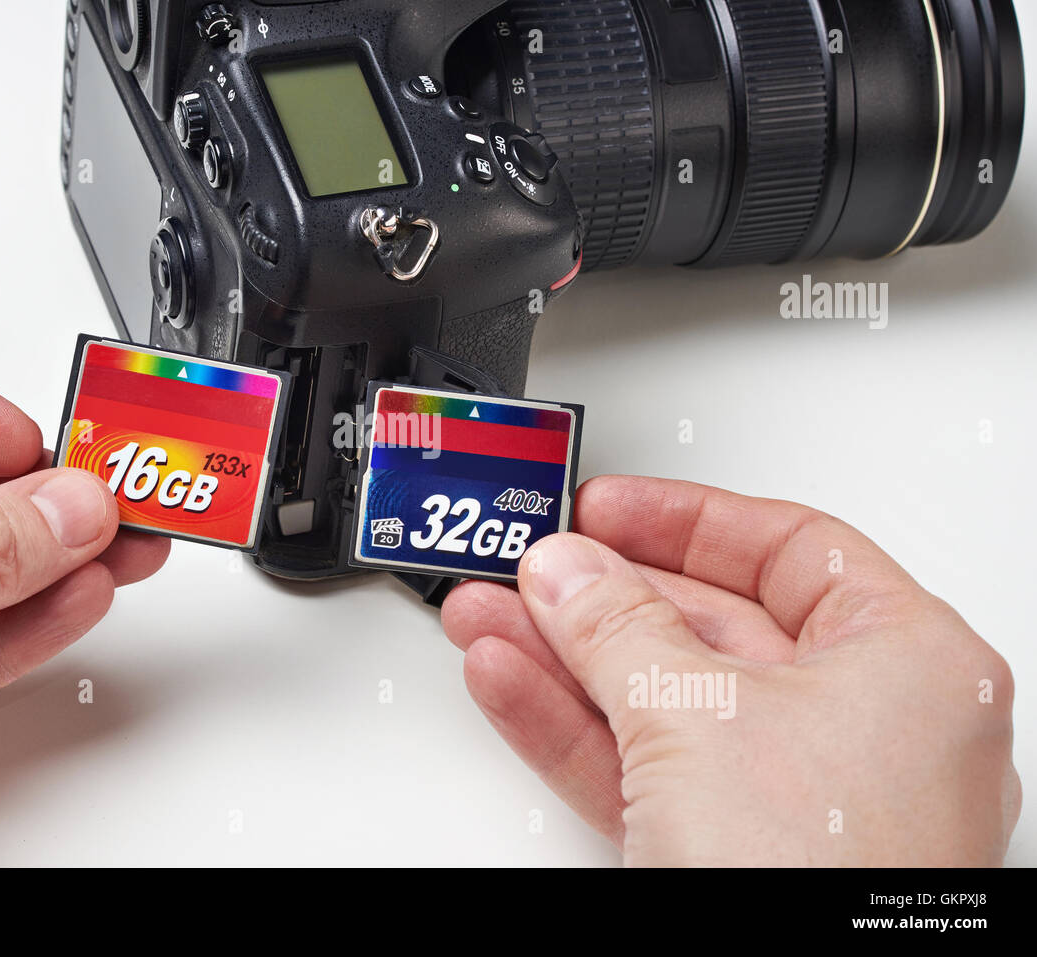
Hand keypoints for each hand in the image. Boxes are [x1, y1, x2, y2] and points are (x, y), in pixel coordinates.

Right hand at [442, 476, 1020, 865]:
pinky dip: (572, 726)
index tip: (606, 510)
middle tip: (533, 570)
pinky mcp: (734, 851)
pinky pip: (643, 764)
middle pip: (709, 625)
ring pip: (660, 697)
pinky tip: (513, 683)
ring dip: (564, 657)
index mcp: (908, 663)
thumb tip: (567, 570)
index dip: (685, 521)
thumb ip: (619, 626)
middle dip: (599, 596)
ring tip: (492, 619)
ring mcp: (796, 796)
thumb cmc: (819, 880)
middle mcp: (865, 726)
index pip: (789, 547)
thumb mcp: (697, 716)